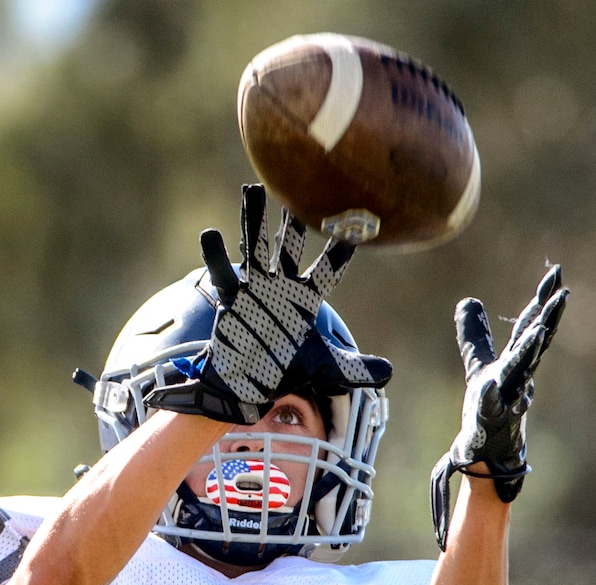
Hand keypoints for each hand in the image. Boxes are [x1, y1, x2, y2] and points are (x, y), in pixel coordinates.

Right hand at [145, 184, 392, 423]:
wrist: (250, 381)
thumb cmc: (287, 369)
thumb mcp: (325, 369)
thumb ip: (353, 368)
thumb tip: (388, 372)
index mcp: (306, 298)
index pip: (328, 269)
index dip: (340, 250)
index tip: (356, 225)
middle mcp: (281, 285)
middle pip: (290, 246)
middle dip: (295, 221)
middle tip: (302, 187)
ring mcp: (254, 287)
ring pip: (256, 248)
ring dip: (254, 221)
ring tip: (254, 190)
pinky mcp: (231, 297)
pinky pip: (222, 272)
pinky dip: (215, 254)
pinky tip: (211, 234)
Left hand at [431, 264, 568, 549]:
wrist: (486, 450)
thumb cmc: (488, 407)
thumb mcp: (478, 365)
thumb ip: (475, 335)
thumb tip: (468, 300)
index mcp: (513, 362)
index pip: (529, 326)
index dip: (542, 299)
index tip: (555, 272)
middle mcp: (515, 378)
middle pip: (533, 345)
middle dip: (548, 320)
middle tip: (563, 296)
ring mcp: (507, 400)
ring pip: (520, 375)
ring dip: (528, 354)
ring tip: (537, 332)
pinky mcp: (492, 423)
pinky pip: (493, 409)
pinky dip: (492, 398)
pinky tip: (489, 387)